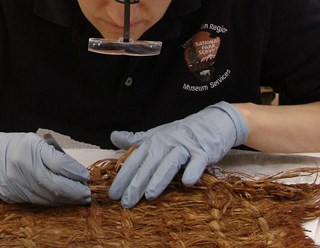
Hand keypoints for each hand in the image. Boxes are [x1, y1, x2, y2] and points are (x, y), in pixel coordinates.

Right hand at [0, 132, 90, 205]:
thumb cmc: (14, 146)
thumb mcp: (34, 142)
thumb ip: (53, 154)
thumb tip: (75, 170)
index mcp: (31, 148)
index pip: (60, 164)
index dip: (76, 172)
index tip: (85, 177)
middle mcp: (25, 167)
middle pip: (57, 184)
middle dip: (75, 191)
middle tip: (86, 193)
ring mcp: (18, 183)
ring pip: (49, 197)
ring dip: (67, 199)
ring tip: (78, 198)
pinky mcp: (14, 196)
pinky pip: (39, 201)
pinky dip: (54, 202)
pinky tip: (62, 200)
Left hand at [108, 101, 248, 207]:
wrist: (211, 123)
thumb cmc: (180, 134)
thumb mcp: (156, 135)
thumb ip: (135, 139)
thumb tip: (113, 136)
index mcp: (152, 142)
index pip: (134, 161)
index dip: (122, 178)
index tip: (113, 195)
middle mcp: (165, 143)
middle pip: (148, 164)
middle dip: (135, 184)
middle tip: (126, 202)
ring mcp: (184, 147)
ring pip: (169, 163)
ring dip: (159, 179)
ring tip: (149, 195)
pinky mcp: (203, 151)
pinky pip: (198, 162)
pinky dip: (193, 171)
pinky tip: (187, 182)